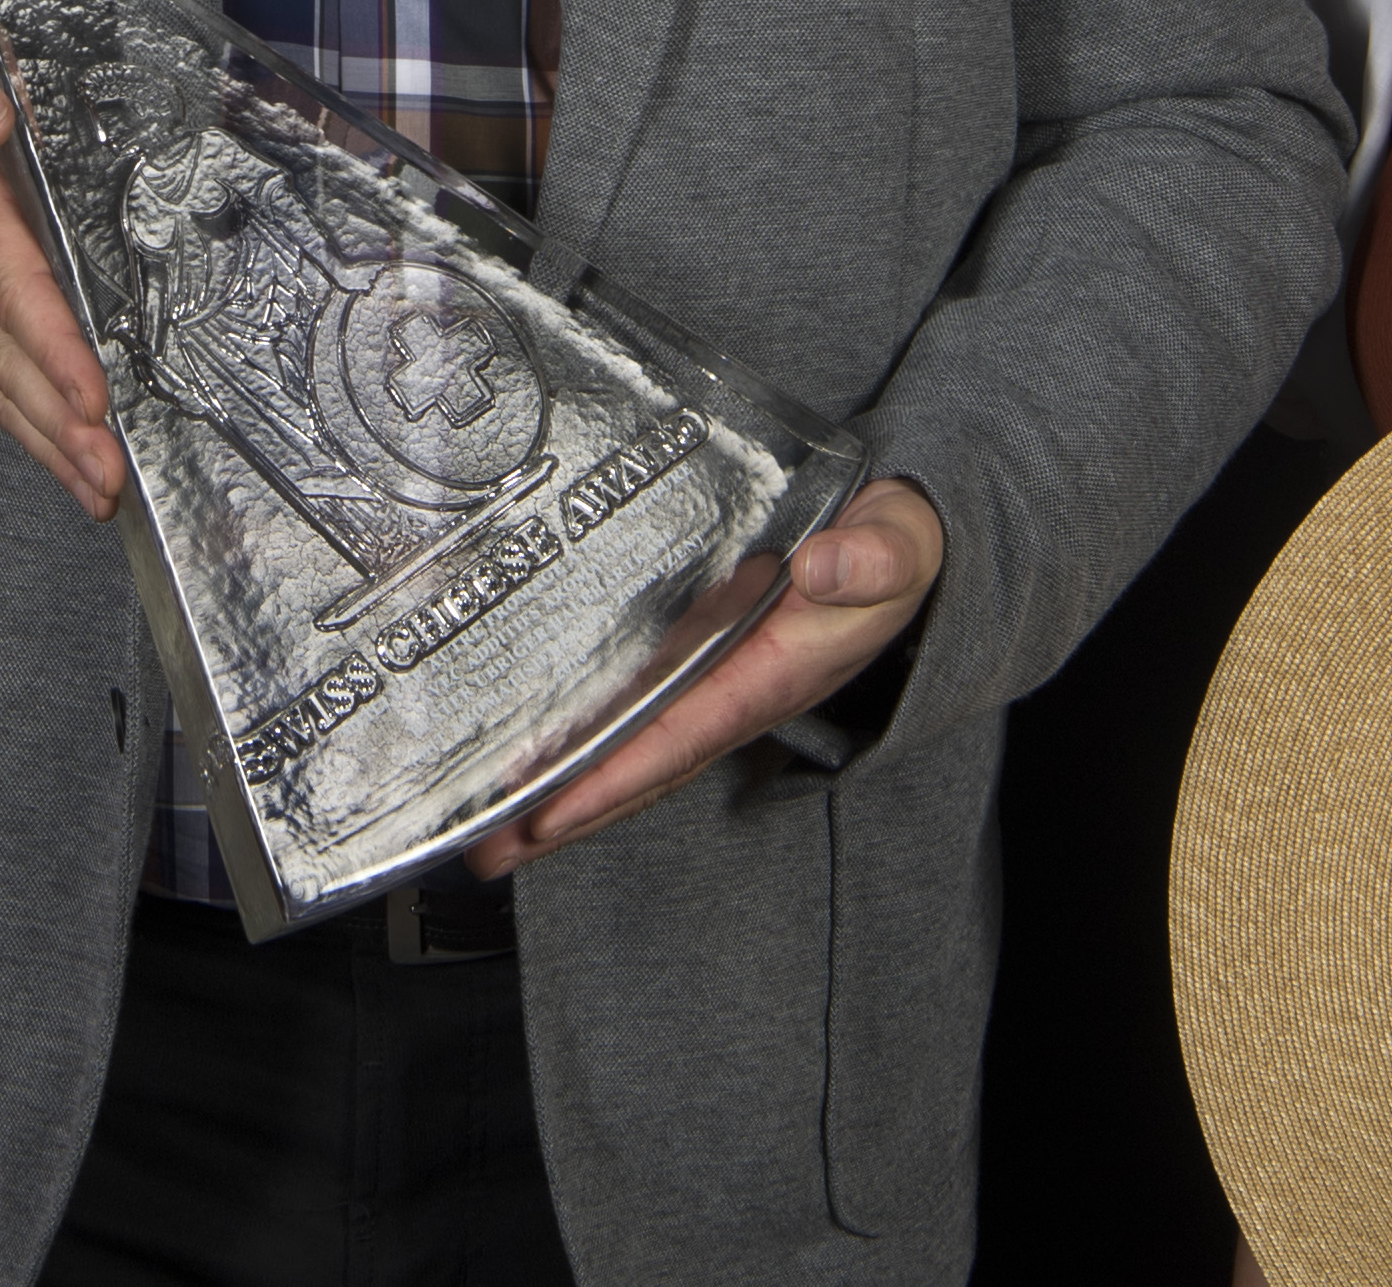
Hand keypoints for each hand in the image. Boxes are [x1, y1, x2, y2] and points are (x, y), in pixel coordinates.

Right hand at [0, 24, 123, 514]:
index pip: (11, 284)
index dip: (51, 343)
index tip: (90, 394)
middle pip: (10, 357)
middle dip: (58, 423)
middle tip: (109, 474)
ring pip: (0, 382)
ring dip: (49, 443)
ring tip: (99, 490)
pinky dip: (28, 429)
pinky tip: (67, 465)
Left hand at [462, 477, 944, 876]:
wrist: (905, 543)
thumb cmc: (895, 548)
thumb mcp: (899, 546)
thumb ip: (877, 556)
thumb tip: (827, 566)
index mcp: (776, 673)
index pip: (682, 736)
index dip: (617, 777)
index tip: (553, 813)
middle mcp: (736, 691)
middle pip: (641, 767)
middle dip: (568, 813)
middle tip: (487, 848)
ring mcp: (711, 681)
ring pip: (628, 748)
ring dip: (561, 791)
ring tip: (486, 830)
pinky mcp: (695, 657)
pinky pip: (633, 711)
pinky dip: (582, 742)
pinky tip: (526, 757)